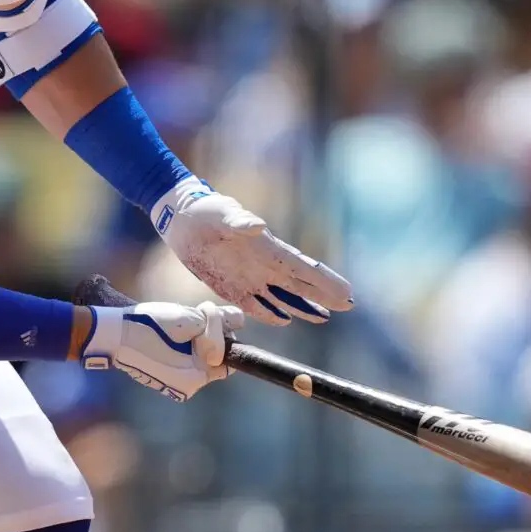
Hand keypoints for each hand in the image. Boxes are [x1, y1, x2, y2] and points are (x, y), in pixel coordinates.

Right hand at [80, 299, 241, 400]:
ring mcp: (175, 385)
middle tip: (189, 318)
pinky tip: (165, 336)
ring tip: (173, 327)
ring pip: (199, 360)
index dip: (222, 336)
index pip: (228, 358)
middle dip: (208, 336)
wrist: (112, 335)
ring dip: (193, 340)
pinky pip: (183, 362)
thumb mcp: (187, 319)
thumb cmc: (148, 326)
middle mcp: (188, 386)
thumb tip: (239, 320)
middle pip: (215, 359)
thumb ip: (217, 321)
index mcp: (196, 376)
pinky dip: (180, 348)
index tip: (205, 319)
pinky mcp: (164, 379)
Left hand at [151, 177, 353, 325]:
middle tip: (348, 306)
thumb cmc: (205, 211)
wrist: (182, 219)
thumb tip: (259, 225)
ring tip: (324, 318)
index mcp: (269, 249)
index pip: (305, 269)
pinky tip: (284, 320)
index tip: (347, 293)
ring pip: (282, 297)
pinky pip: (254, 305)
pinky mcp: (231, 287)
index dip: (326, 281)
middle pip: (301, 285)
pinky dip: (270, 313)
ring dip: (303, 308)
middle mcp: (264, 266)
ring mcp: (249, 277)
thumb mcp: (222, 214)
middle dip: (324, 296)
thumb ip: (240, 222)